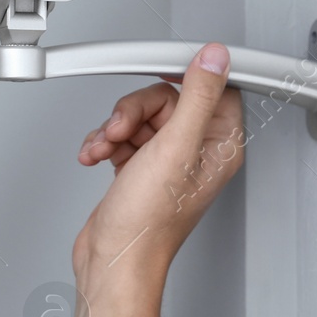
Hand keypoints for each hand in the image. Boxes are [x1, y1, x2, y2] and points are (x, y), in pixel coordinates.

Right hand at [71, 43, 243, 293]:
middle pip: (167, 100)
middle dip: (135, 110)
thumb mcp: (176, 148)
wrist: (112, 258)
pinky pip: (122, 137)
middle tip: (123, 129)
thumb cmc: (148, 222)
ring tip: (107, 149)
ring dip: (114, 128)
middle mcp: (196, 152)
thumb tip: (216, 58)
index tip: (160, 78)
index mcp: (219, 146)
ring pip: (139, 117)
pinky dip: (104, 143)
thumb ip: (199, 97)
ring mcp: (166, 162)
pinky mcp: (139, 169)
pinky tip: (97, 157)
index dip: (184, 79)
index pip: (213, 90)